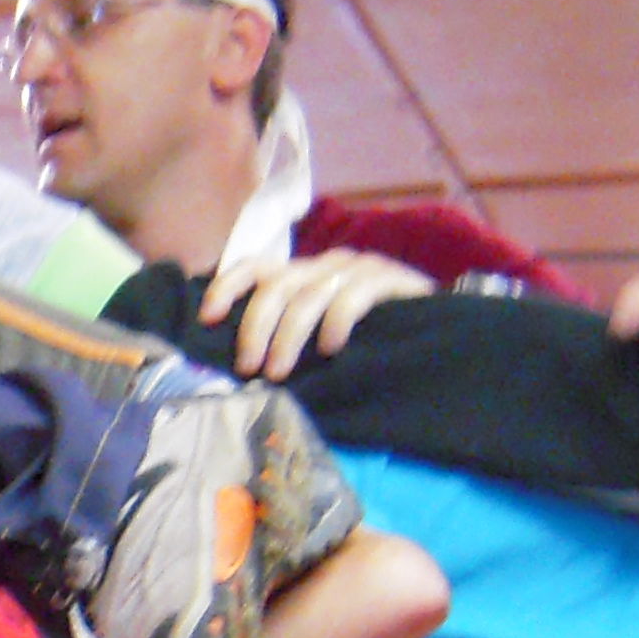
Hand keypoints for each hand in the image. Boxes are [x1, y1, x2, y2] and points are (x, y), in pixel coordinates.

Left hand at [199, 252, 432, 379]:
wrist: (431, 323)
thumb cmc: (366, 334)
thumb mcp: (316, 332)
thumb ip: (285, 333)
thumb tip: (241, 362)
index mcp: (301, 273)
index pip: (254, 267)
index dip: (227, 287)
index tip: (208, 318)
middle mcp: (323, 264)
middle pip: (276, 286)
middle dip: (255, 328)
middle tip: (249, 368)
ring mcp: (355, 268)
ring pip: (308, 296)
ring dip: (288, 338)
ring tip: (279, 373)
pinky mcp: (388, 278)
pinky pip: (352, 298)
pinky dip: (335, 324)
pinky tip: (331, 350)